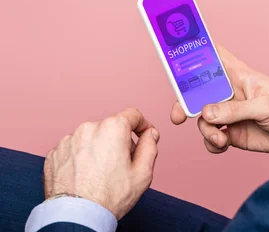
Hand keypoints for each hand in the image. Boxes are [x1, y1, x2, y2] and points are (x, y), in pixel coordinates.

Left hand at [43, 108, 159, 219]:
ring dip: (97, 149)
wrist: (76, 216)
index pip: (133, 115)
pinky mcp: (54, 153)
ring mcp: (69, 140)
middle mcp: (89, 128)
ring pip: (90, 138)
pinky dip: (80, 158)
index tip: (143, 134)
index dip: (142, 125)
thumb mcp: (143, 173)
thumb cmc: (109, 197)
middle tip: (121, 165)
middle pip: (111, 128)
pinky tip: (84, 176)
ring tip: (99, 174)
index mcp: (113, 128)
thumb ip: (150, 146)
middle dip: (118, 141)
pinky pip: (73, 150)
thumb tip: (150, 134)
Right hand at [171, 44, 268, 153]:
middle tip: (179, 116)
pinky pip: (211, 137)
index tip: (176, 55)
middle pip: (198, 91)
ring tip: (220, 138)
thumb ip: (235, 110)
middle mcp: (229, 92)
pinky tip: (223, 144)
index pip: (214, 56)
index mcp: (238, 75)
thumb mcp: (264, 107)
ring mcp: (228, 112)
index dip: (195, 51)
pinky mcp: (230, 132)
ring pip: (202, 118)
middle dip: (184, 102)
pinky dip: (212, 143)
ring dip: (205, 130)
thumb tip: (206, 113)